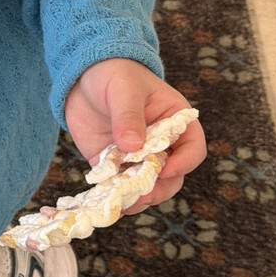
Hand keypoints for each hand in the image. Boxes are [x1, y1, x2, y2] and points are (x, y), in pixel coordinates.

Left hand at [64, 58, 205, 212]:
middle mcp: (161, 143)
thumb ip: (129, 116)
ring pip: (147, 186)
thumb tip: (133, 147)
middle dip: (160, 188)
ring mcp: (137, 156)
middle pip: (172, 176)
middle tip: (143, 194)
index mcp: (175, 121)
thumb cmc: (114, 73)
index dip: (184, 163)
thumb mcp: (123, 88)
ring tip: (124, 203)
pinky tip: (107, 201)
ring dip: (138, 197)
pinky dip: (115, 196)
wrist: (83, 75)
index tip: (165, 169)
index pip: (192, 148)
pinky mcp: (113, 164)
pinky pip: (119, 186)